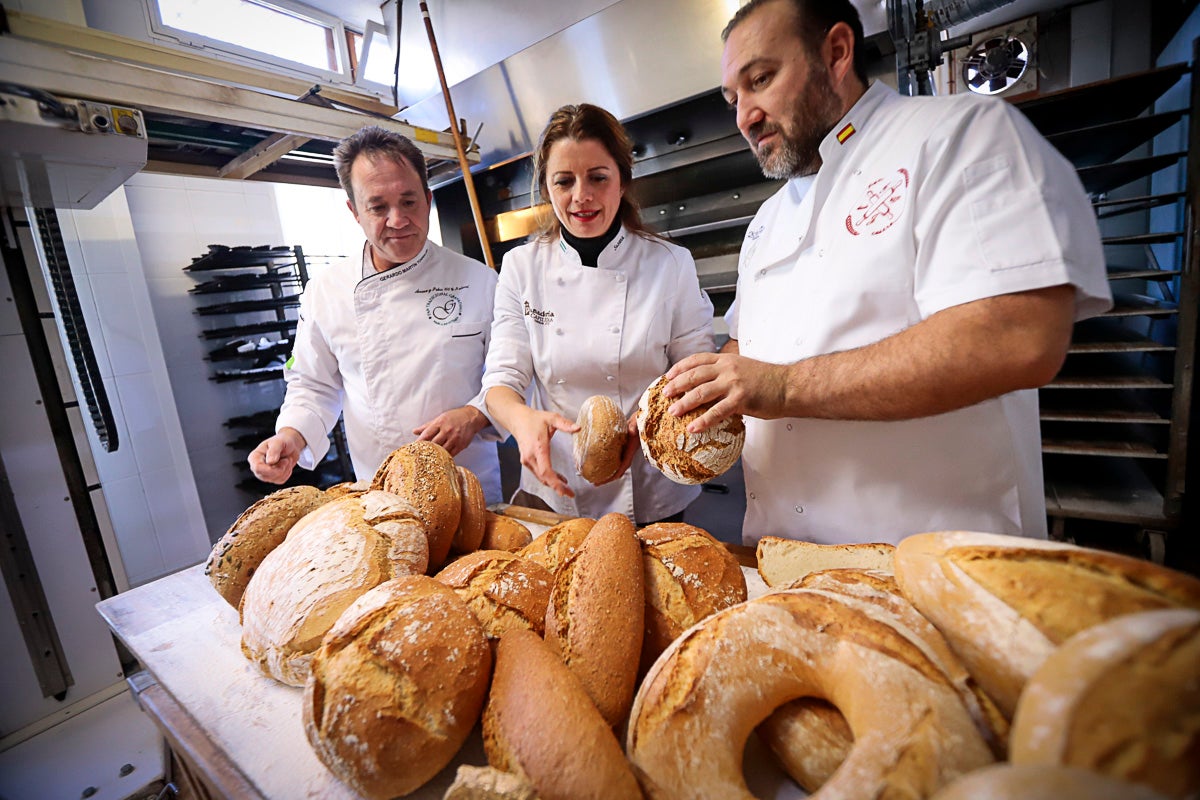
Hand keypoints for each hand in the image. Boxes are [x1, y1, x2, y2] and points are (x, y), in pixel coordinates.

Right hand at [248, 428, 305, 483]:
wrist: (291, 446)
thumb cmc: (283, 441)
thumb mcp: (279, 442)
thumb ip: (274, 451)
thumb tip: (270, 462)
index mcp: (255, 457)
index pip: (257, 467)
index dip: (268, 468)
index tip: (277, 462)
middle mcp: (257, 467)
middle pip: (265, 476)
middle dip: (279, 469)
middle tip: (285, 459)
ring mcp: (265, 474)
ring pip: (274, 479)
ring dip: (285, 470)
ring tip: (286, 460)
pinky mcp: (273, 478)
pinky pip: (281, 480)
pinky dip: (287, 473)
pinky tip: (286, 465)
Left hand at [413, 406, 486, 456]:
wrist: (471, 418)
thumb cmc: (454, 417)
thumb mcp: (440, 418)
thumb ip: (427, 426)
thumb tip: (414, 431)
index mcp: (440, 423)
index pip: (427, 434)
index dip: (419, 442)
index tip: (414, 448)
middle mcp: (447, 431)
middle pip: (434, 444)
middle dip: (426, 450)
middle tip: (420, 455)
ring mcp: (454, 438)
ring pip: (442, 450)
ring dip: (436, 455)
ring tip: (429, 459)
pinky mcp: (461, 445)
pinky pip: (451, 454)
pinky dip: (445, 457)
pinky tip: (440, 459)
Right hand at [509, 408, 579, 496]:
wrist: (517, 420)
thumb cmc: (534, 419)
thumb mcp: (551, 418)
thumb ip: (565, 424)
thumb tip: (578, 428)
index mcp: (538, 448)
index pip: (546, 470)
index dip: (555, 483)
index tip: (564, 491)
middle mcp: (530, 457)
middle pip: (544, 478)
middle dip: (557, 487)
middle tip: (570, 494)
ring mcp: (527, 460)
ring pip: (541, 477)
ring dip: (553, 484)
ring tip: (567, 489)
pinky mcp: (527, 461)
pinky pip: (538, 473)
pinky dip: (548, 478)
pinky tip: (559, 479)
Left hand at [593, 413, 639, 485]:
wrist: (641, 420)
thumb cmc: (639, 423)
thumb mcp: (636, 425)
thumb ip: (633, 428)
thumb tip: (631, 431)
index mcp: (629, 453)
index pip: (620, 469)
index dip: (610, 477)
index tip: (600, 482)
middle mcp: (626, 455)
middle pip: (616, 472)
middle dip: (606, 479)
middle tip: (594, 483)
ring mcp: (624, 453)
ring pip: (615, 467)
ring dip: (606, 473)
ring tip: (594, 476)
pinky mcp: (621, 449)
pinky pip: (613, 460)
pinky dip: (605, 464)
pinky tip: (597, 463)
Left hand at [662, 352, 788, 432]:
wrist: (790, 386)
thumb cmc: (769, 381)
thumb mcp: (743, 369)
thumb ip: (726, 374)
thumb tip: (710, 386)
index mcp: (726, 360)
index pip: (697, 359)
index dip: (680, 367)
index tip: (668, 376)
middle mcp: (727, 368)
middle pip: (694, 375)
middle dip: (676, 385)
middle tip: (665, 395)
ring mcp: (734, 383)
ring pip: (701, 392)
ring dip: (684, 403)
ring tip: (673, 412)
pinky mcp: (741, 399)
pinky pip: (717, 411)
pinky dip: (703, 420)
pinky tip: (693, 427)